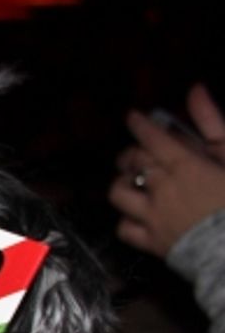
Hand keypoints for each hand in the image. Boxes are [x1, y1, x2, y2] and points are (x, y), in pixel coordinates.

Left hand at [109, 84, 224, 256]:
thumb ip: (212, 121)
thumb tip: (195, 89)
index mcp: (184, 165)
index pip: (151, 138)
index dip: (139, 125)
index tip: (133, 117)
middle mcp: (162, 189)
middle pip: (132, 163)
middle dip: (132, 153)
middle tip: (139, 153)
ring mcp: (153, 217)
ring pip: (119, 194)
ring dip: (123, 184)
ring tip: (134, 182)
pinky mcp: (152, 242)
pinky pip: (124, 230)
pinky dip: (126, 220)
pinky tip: (136, 215)